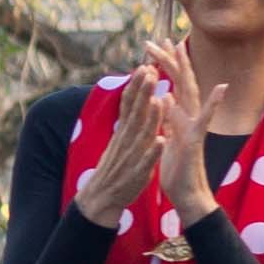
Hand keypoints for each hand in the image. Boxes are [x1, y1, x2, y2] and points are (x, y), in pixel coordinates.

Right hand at [73, 55, 171, 222]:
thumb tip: (135, 102)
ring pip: (142, 133)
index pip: (130, 104)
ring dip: (150, 116)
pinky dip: (153, 150)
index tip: (145, 66)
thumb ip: (130, 122)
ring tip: (158, 99)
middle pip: (135, 112)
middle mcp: (126, 139)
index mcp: (124, 131)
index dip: (137, 85)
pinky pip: (146, 160)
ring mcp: (131, 155)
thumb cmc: (116, 168)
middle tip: (150, 70)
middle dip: (143, 91)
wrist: (102, 197)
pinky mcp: (137, 172)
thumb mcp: (122, 141)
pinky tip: (162, 140)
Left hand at [142, 41, 217, 226]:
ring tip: (179, 49)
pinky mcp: (197, 139)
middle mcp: (189, 117)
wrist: (186, 194)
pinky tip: (221, 87)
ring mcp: (195, 126)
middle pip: (180, 81)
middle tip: (159, 38)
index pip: (171, 84)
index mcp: (179, 116)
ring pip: (191, 92)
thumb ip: (169, 118)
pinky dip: (213, 103)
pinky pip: (205, 119)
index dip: (163, 66)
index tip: (152, 47)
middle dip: (169, 59)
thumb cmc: (177, 168)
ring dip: (184, 70)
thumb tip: (165, 99)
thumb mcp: (167, 137)